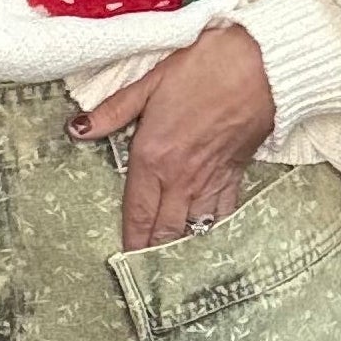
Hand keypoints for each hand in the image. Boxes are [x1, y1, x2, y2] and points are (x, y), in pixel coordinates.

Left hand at [69, 23, 275, 251]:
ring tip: (172, 270)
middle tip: (145, 277)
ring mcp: (211, 179)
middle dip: (153, 254)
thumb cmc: (206, 66)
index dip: (131, 240)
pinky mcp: (236, 173)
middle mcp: (181, 177)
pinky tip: (209, 242)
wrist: (263, 63)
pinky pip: (222, 214)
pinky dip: (213, 231)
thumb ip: (113, 111)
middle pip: (164, 229)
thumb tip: (77, 129)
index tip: (124, 262)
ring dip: (181, 249)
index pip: (138, 212)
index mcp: (154, 156)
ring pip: (193, 228)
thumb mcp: (151, 81)